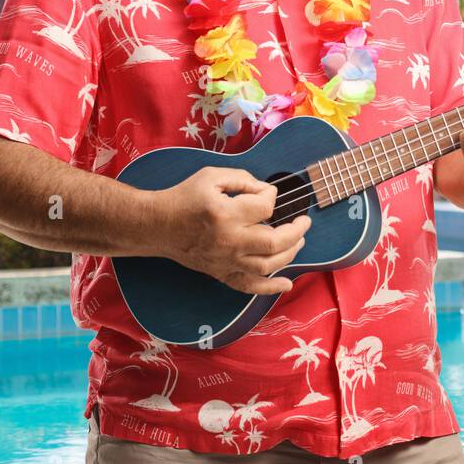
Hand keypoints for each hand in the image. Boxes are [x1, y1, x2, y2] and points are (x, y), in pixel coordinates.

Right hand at [152, 167, 310, 294]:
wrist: (158, 225)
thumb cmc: (184, 197)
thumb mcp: (211, 176)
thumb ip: (242, 179)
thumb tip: (266, 190)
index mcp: (226, 213)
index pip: (265, 207)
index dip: (271, 196)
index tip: (268, 192)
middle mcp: (229, 240)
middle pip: (273, 241)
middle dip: (296, 231)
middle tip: (304, 221)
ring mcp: (225, 261)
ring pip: (267, 266)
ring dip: (290, 254)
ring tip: (300, 242)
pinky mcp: (221, 273)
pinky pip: (248, 286)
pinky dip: (270, 288)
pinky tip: (287, 283)